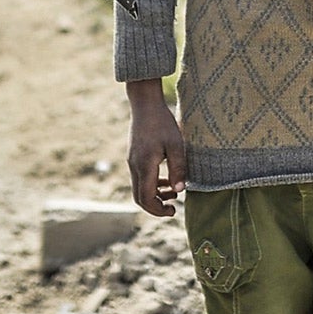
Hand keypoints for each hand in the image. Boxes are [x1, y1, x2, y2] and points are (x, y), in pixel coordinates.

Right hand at [125, 80, 187, 217]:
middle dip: (156, 207)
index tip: (174, 210)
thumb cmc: (162, 122)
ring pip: (139, 187)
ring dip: (155, 195)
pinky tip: (166, 179)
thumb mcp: (175, 145)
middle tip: (173, 208)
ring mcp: (132, 161)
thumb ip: (178, 168)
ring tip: (174, 192)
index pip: (146, 198)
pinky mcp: (134, 155)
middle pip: (139, 197)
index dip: (159, 210)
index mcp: (144, 166)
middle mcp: (135, 166)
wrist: (145, 103)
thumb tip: (180, 190)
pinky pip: (140, 177)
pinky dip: (152, 184)